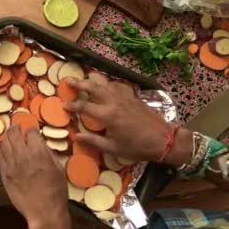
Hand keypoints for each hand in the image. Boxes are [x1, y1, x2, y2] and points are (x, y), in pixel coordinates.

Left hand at [0, 125, 70, 228]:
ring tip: (9, 136)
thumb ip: (48, 153)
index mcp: (38, 152)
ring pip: (4, 143)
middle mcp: (22, 155)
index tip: (32, 131)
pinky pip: (0, 157)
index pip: (30, 132)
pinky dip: (3, 151)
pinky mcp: (4, 174)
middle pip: (13, 133)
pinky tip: (6, 151)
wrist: (43, 211)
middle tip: (16, 126)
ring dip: (7, 137)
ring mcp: (11, 165)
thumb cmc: (55, 191)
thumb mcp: (58, 168)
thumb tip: (41, 144)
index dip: (31, 130)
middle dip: (15, 127)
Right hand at [64, 79, 191, 166]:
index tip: (64, 105)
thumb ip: (94, 141)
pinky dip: (108, 84)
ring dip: (93, 81)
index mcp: (108, 116)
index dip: (72, 105)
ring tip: (84, 80)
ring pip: (105, 84)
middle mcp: (114, 103)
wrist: (165, 140)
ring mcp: (125, 98)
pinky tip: (106, 86)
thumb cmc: (138, 147)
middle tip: (68, 80)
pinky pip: (117, 87)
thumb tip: (76, 136)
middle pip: (93, 88)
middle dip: (79, 84)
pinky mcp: (133, 98)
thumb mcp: (114, 148)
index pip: (84, 107)